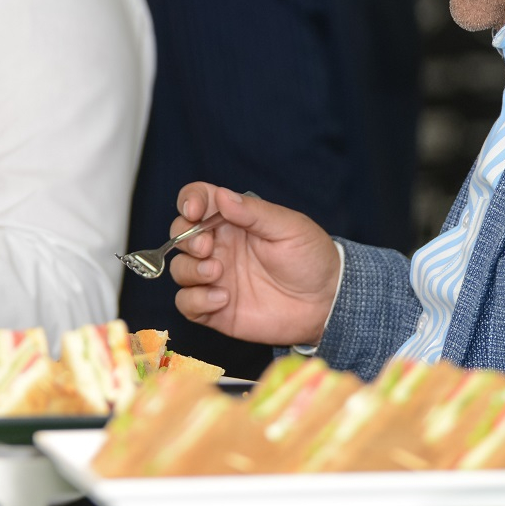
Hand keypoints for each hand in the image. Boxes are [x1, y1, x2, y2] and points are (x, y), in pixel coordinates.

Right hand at [167, 185, 340, 346]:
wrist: (325, 303)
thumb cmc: (310, 258)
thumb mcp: (288, 227)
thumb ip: (254, 212)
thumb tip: (220, 196)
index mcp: (233, 221)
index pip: (198, 200)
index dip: (189, 201)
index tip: (194, 211)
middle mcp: (219, 247)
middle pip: (180, 234)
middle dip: (186, 238)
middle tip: (208, 247)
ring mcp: (215, 278)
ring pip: (179, 269)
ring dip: (190, 269)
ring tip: (217, 273)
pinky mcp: (215, 309)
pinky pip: (186, 303)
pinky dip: (196, 300)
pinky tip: (222, 299)